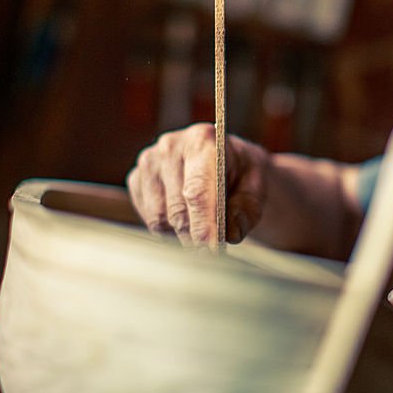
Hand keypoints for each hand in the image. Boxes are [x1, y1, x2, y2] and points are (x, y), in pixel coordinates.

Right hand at [126, 123, 268, 248]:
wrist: (222, 159)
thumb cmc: (239, 173)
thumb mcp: (256, 186)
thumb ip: (247, 209)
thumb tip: (231, 233)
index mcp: (203, 140)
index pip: (198, 190)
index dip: (204, 224)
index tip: (211, 249)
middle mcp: (171, 146)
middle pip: (177, 209)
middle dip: (196, 237)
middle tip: (212, 251)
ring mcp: (149, 162)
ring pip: (160, 218)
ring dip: (181, 234)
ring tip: (201, 226)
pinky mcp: (136, 178)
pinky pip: (148, 218)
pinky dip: (167, 229)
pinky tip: (184, 217)